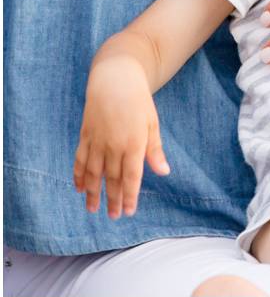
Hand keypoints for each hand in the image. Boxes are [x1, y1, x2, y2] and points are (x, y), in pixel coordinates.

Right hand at [73, 56, 169, 217]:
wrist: (115, 80)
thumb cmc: (139, 103)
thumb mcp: (153, 124)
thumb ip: (155, 150)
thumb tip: (163, 172)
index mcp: (134, 144)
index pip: (131, 177)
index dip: (129, 196)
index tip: (128, 211)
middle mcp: (113, 145)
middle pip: (112, 179)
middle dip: (112, 199)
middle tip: (112, 217)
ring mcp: (97, 141)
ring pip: (93, 172)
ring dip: (92, 192)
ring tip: (92, 209)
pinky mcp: (85, 135)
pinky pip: (80, 159)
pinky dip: (78, 174)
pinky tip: (78, 187)